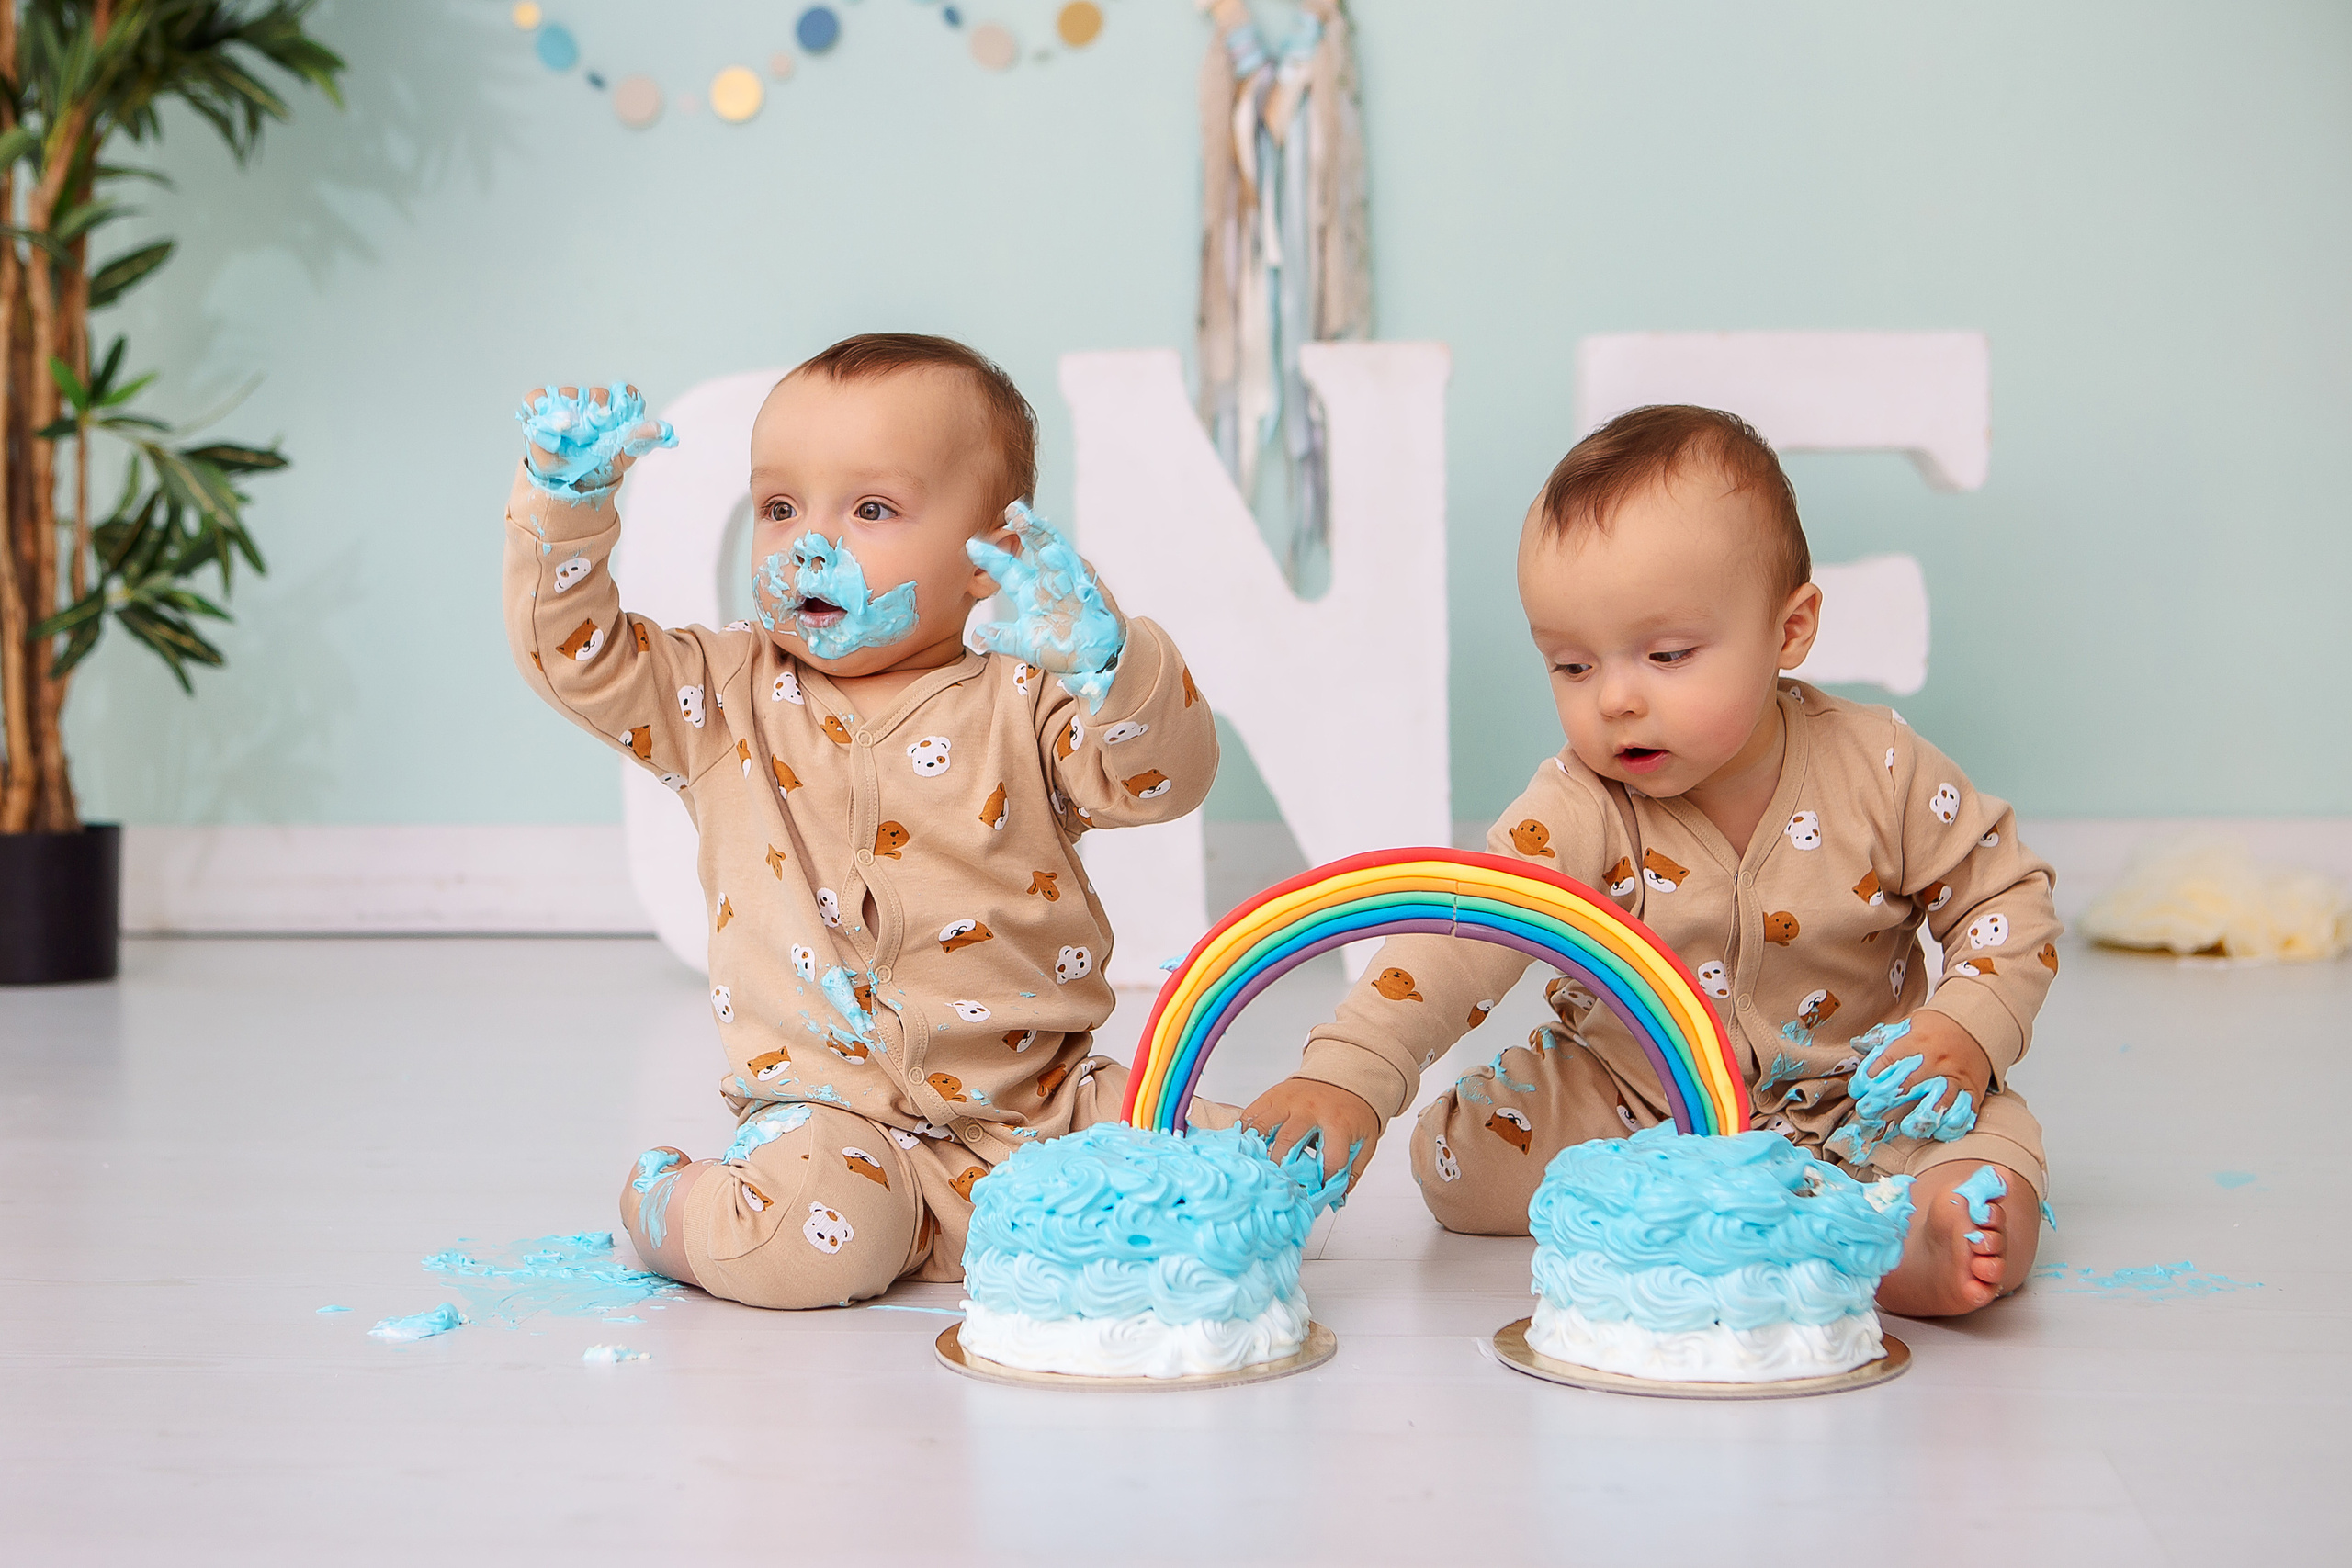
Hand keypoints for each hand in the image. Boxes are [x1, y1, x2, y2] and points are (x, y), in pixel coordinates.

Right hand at [516, 383, 675, 498]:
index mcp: (614, 408)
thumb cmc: (598, 463)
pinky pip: (538, 397)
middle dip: (596, 412)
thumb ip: (641, 439)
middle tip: (593, 433)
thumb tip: (665, 431)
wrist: (571, 479)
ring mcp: (566, 399)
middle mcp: (591, 399)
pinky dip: (543, 409)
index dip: (622, 403)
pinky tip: (550, 424)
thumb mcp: (622, 453)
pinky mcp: (539, 403)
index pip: (624, 393)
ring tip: (572, 434)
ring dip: (572, 413)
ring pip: (570, 394)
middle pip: (597, 394)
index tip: (617, 418)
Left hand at [965, 502, 1127, 711]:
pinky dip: (1067, 563)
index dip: (990, 557)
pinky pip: (1080, 573)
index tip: (971, 545)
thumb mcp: (1027, 645)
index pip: (1007, 568)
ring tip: (1029, 522)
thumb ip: (1003, 638)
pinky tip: (1055, 552)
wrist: (1096, 660)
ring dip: (1044, 536)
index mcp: (1029, 592)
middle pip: (1035, 547)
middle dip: (1025, 527)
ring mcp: (1071, 582)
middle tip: (1011, 510)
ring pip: (1058, 552)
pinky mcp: (1091, 590)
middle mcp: (1048, 581)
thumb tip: (977, 637)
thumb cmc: (1062, 649)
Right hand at [1241, 1076, 1381, 1194]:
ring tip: (1256, 1170)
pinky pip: (1252, 1114)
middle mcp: (1311, 1109)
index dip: (1322, 1183)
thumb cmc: (1352, 1114)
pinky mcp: (1274, 1095)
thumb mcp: (1365, 1141)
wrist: (1345, 1077)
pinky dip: (1245, 1133)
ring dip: (1257, 1151)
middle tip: (1276, 1186)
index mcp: (1338, 1123)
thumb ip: (1352, 1172)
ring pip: (1263, 1127)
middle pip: (1287, 1142)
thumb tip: (1335, 1200)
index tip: (1313, 1195)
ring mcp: (1289, 1100)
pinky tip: (1246, 1149)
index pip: (1330, 1160)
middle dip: (1280, 1169)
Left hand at [1830, 1013, 1989, 1169]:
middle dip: (1886, 1099)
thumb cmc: (1935, 1029)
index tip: (1858, 1091)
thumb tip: (1857, 1044)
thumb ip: (1883, 1037)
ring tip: (1908, 1129)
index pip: (1889, 1060)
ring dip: (1923, 1116)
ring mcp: (1956, 1077)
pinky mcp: (1972, 1091)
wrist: (1976, 1025)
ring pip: (1941, 1099)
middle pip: (1909, 1082)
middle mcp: (1936, 1060)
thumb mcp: (1908, 1024)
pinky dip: (1954, 1123)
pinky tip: (1940, 1131)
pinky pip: (1966, 1109)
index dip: (1870, 1077)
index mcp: (1916, 1041)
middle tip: (1867, 1112)